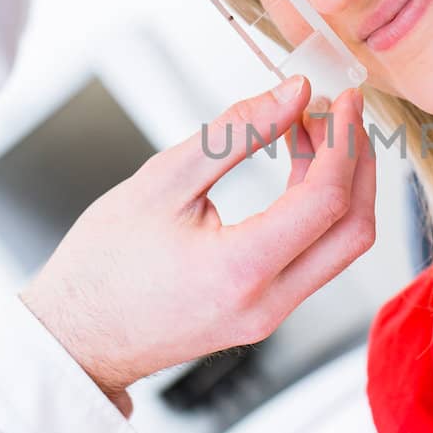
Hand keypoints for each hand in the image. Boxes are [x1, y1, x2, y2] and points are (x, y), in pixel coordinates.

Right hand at [19, 77, 374, 416]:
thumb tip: (294, 93)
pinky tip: (295, 168)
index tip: (340, 99)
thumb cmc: (103, 264)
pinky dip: (317, 210)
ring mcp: (271, 316)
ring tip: (307, 131)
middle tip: (340, 113)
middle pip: (354, 231)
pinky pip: (314, 258)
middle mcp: (268, 303)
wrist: (74, 338)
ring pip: (339, 246)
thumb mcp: (162, 181)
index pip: (325, 200)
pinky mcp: (266, 314)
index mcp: (241, 270)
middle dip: (358, 164)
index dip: (343, 142)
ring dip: (338, 184)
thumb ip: (235, 133)